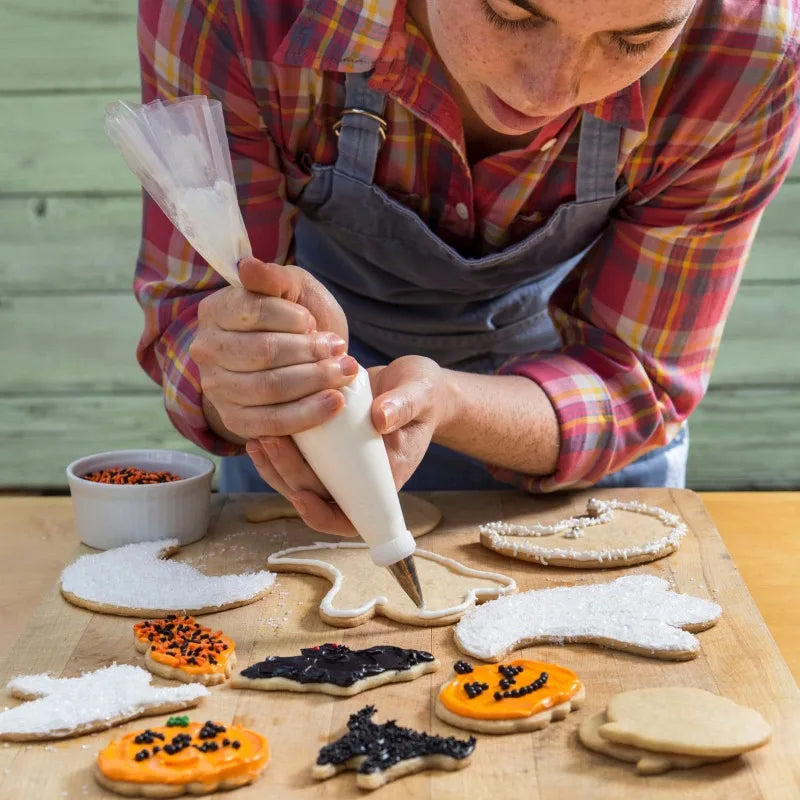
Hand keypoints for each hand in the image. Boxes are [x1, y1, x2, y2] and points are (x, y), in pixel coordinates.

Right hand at [190, 257, 355, 442]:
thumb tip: (246, 266)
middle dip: (309, 351)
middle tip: (341, 350)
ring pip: (269, 388)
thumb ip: (275, 278)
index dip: (291, 318)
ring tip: (345, 372)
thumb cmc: (297, 320)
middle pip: (263, 352)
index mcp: (215, 311)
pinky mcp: (236, 421)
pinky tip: (334, 403)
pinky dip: (307, 414)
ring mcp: (218, 389)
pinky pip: (271, 423)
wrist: (299, 361)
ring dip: (314, 381)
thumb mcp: (293, 289)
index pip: (253, 311)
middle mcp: (207, 350)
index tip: (314, 323)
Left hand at [246, 355, 450, 535]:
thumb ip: (405, 405)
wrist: (413, 384)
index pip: (350, 517)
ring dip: (274, 465)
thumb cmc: (422, 394)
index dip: (322, 516)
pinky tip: (259, 429)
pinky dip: (277, 449)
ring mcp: (338, 465)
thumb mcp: (420, 394)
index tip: (302, 496)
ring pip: (299, 480)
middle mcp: (356, 478)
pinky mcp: (326, 447)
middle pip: (314, 495)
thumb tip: (382, 417)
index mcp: (382, 479)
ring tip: (258, 439)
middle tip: (269, 440)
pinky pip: (297, 458)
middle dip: (287, 473)